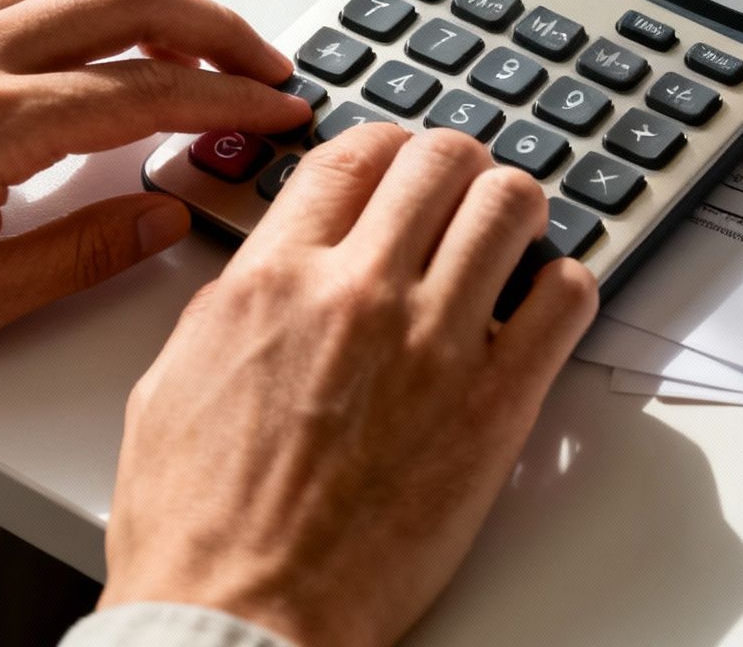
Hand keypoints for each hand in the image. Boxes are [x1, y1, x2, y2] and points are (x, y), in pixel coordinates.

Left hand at [0, 0, 309, 356]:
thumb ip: (79, 256)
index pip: (146, 91)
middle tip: (264, 65)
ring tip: (203, 47)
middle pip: (129, 0)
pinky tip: (115, 38)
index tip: (277, 108)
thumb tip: (162, 216)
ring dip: (161, 0)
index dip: (230, 99)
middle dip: (218, 26)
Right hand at [99, 125, 597, 646]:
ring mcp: (436, 342)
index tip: (402, 158)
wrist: (242, 618)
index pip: (355, 153)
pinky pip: (567, 296)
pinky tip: (545, 299)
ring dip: (517, 207)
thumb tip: (282, 266)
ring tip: (514, 229)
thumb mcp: (175, 380)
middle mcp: (359, 293)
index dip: (389, 143)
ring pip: (511, 206)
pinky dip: (565, 282)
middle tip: (464, 187)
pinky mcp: (498, 401)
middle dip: (459, 164)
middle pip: (442, 161)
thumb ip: (239, 303)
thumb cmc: (202, 525)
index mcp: (273, 279)